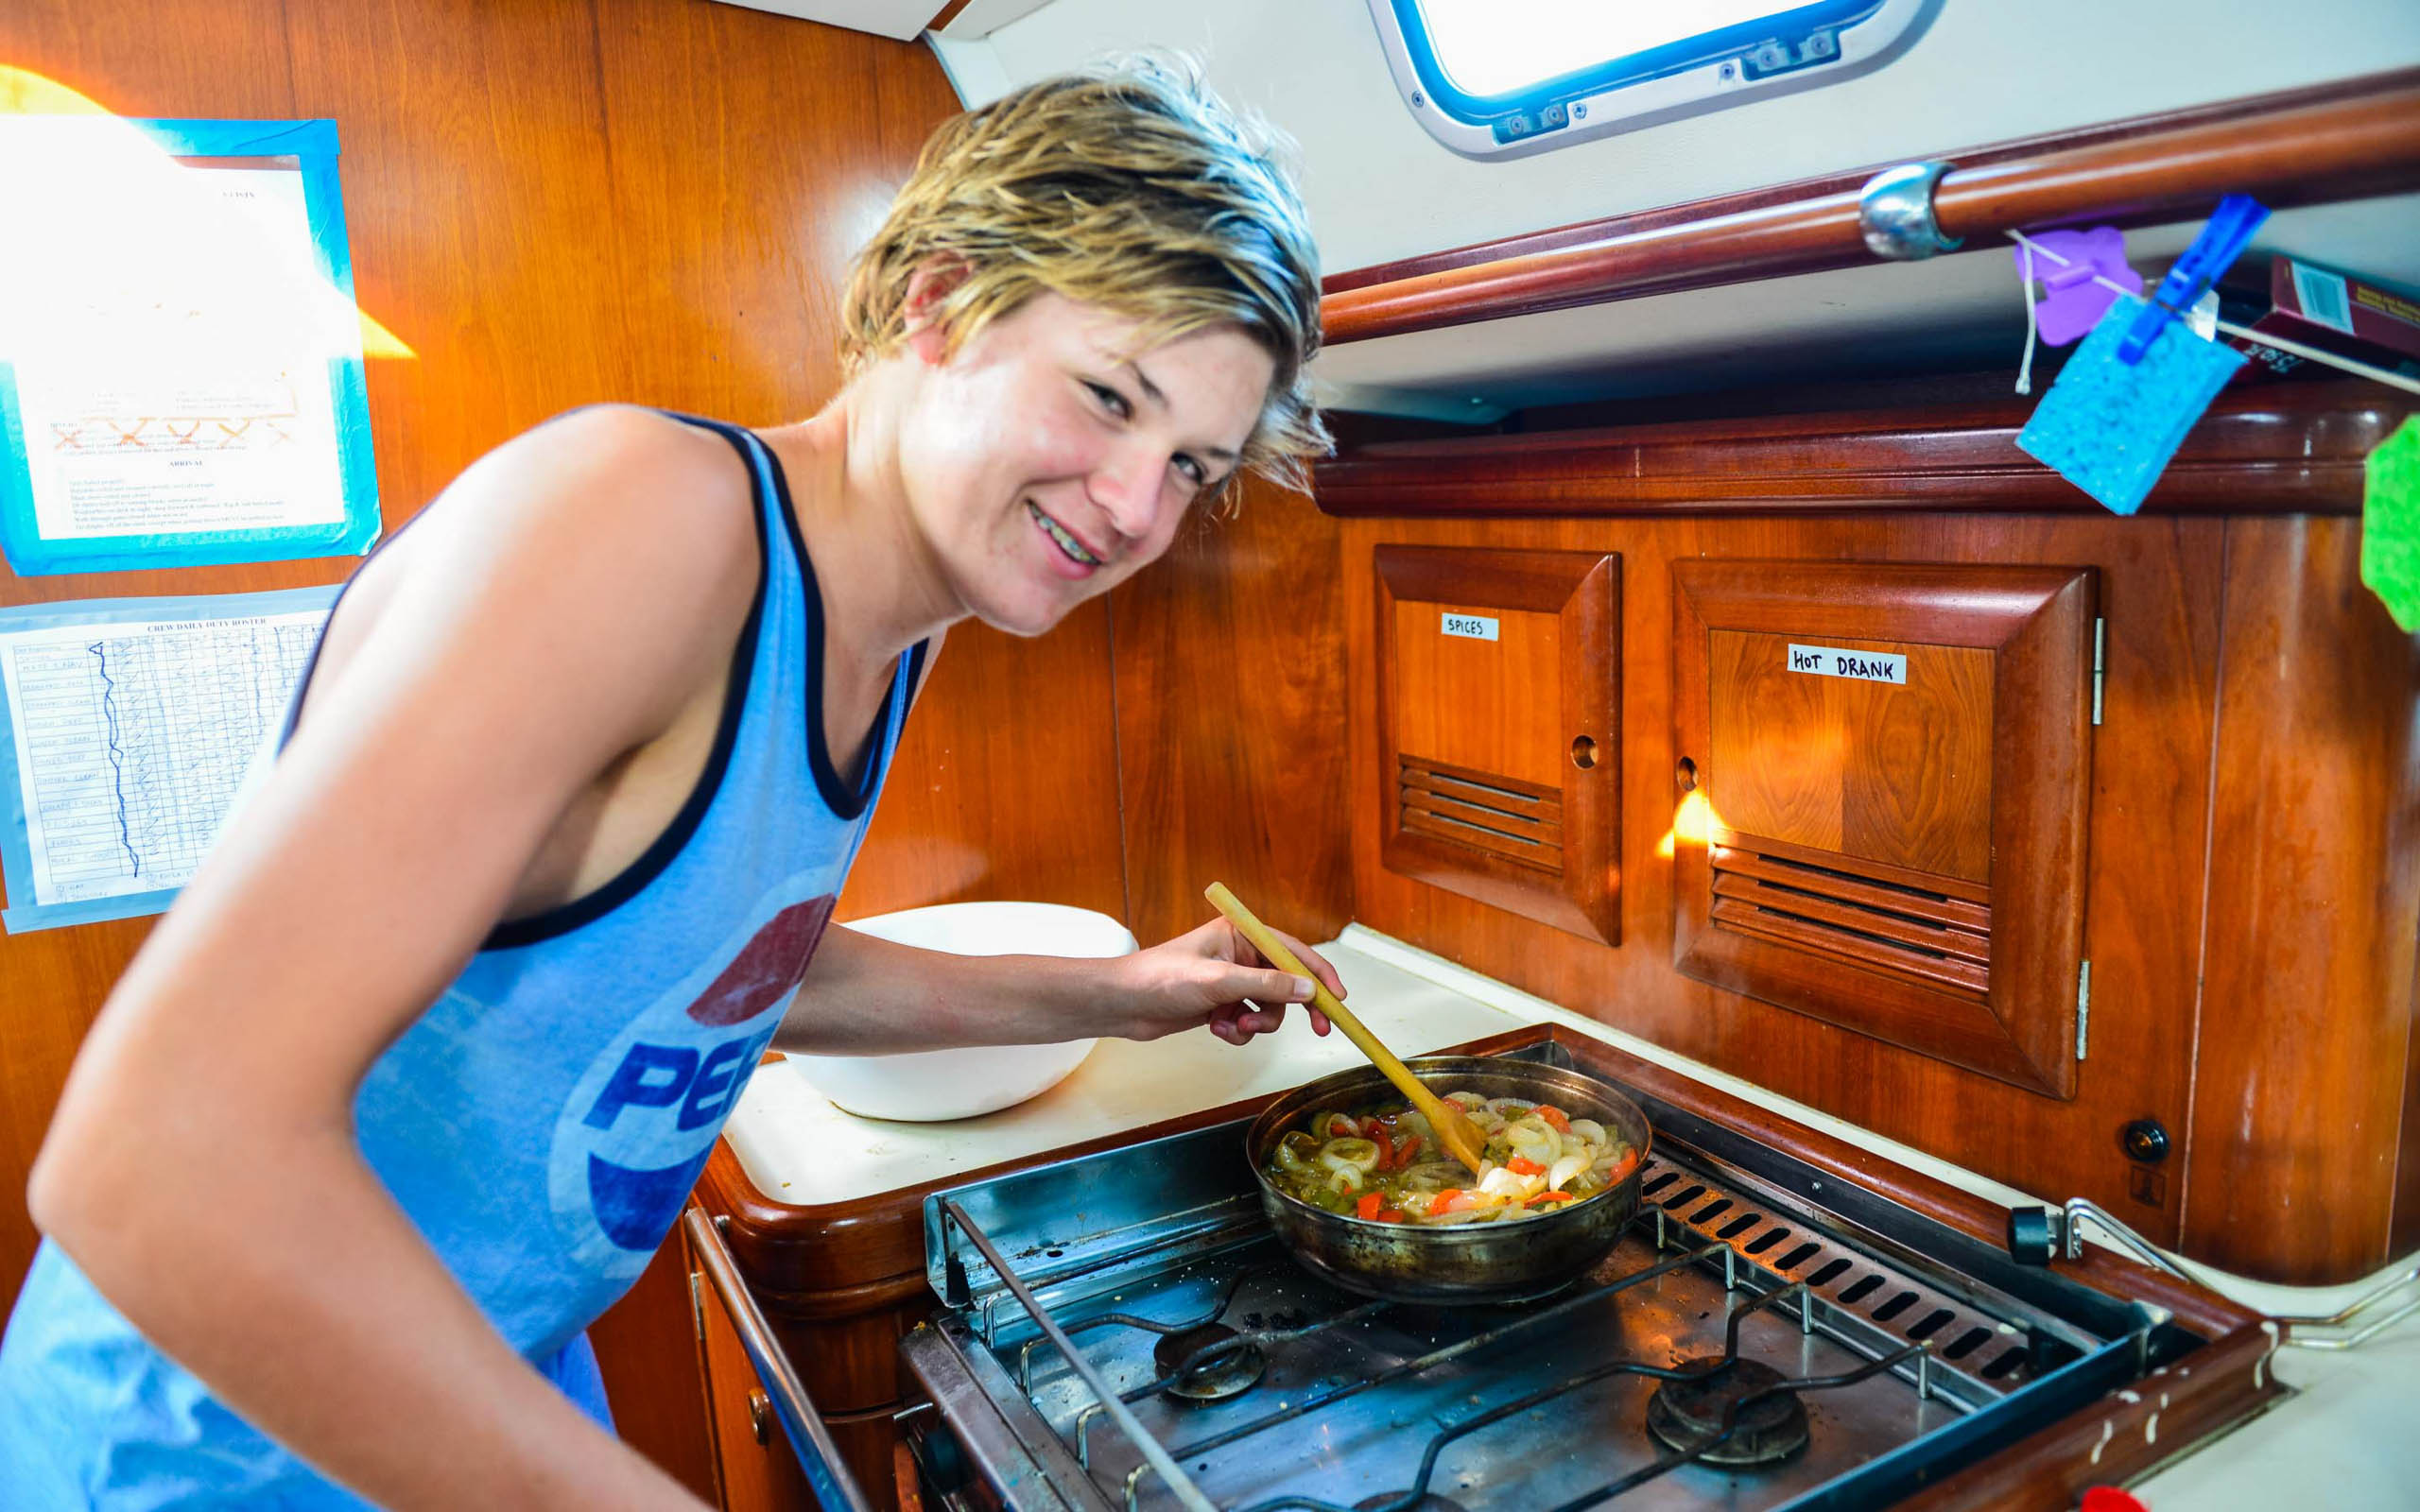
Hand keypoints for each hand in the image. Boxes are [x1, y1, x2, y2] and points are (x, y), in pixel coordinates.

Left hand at [1108, 917, 1341, 1044]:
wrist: (1123, 1004)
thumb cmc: (1161, 979)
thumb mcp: (1219, 981)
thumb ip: (1267, 986)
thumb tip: (1308, 991)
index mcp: (1241, 934)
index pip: (1293, 951)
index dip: (1319, 974)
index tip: (1338, 998)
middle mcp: (1239, 954)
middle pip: (1287, 981)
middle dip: (1295, 1007)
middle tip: (1320, 1029)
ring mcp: (1231, 981)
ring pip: (1269, 1007)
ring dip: (1256, 1022)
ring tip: (1233, 1026)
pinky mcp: (1221, 1004)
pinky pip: (1248, 1020)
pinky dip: (1238, 1030)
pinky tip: (1216, 1029)